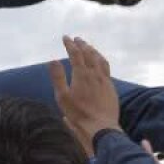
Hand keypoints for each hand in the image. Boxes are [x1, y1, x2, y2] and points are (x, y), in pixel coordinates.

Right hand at [48, 36, 120, 156]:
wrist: (101, 126)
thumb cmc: (78, 114)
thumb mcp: (62, 96)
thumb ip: (58, 77)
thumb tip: (53, 60)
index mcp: (81, 74)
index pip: (75, 53)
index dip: (70, 44)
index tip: (65, 37)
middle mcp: (94, 73)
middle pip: (89, 53)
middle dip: (82, 44)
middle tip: (76, 39)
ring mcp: (104, 80)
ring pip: (100, 59)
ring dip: (93, 50)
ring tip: (89, 47)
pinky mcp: (110, 87)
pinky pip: (106, 68)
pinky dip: (101, 60)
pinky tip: (100, 63)